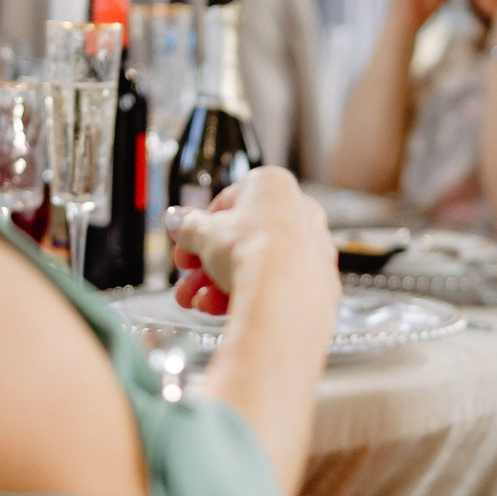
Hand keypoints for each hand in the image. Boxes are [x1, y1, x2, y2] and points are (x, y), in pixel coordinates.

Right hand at [168, 167, 335, 318]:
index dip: (199, 229)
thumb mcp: (204, 234)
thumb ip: (188, 226)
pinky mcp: (318, 282)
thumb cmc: (251, 251)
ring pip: (257, 264)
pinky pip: (275, 284)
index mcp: (272, 185)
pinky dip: (249, 295)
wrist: (285, 296)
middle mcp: (299, 211)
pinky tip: (221, 310)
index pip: (227, 203)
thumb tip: (178, 221)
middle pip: (241, 238)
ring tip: (198, 302)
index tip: (184, 246)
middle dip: (207, 264)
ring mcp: (312, 248)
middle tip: (186, 282)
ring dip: (220, 285)